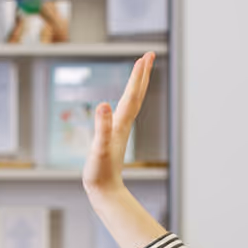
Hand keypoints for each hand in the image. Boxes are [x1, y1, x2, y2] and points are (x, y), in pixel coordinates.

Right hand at [83, 51, 153, 197]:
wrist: (105, 192)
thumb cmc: (100, 172)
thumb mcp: (99, 148)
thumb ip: (101, 127)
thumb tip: (103, 104)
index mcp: (120, 124)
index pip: (131, 95)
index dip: (137, 76)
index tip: (144, 57)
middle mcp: (123, 124)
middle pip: (136, 95)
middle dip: (142, 74)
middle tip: (149, 54)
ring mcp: (120, 130)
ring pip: (132, 102)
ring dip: (137, 85)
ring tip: (140, 70)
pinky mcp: (115, 137)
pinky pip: (123, 112)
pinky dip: (125, 100)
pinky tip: (121, 100)